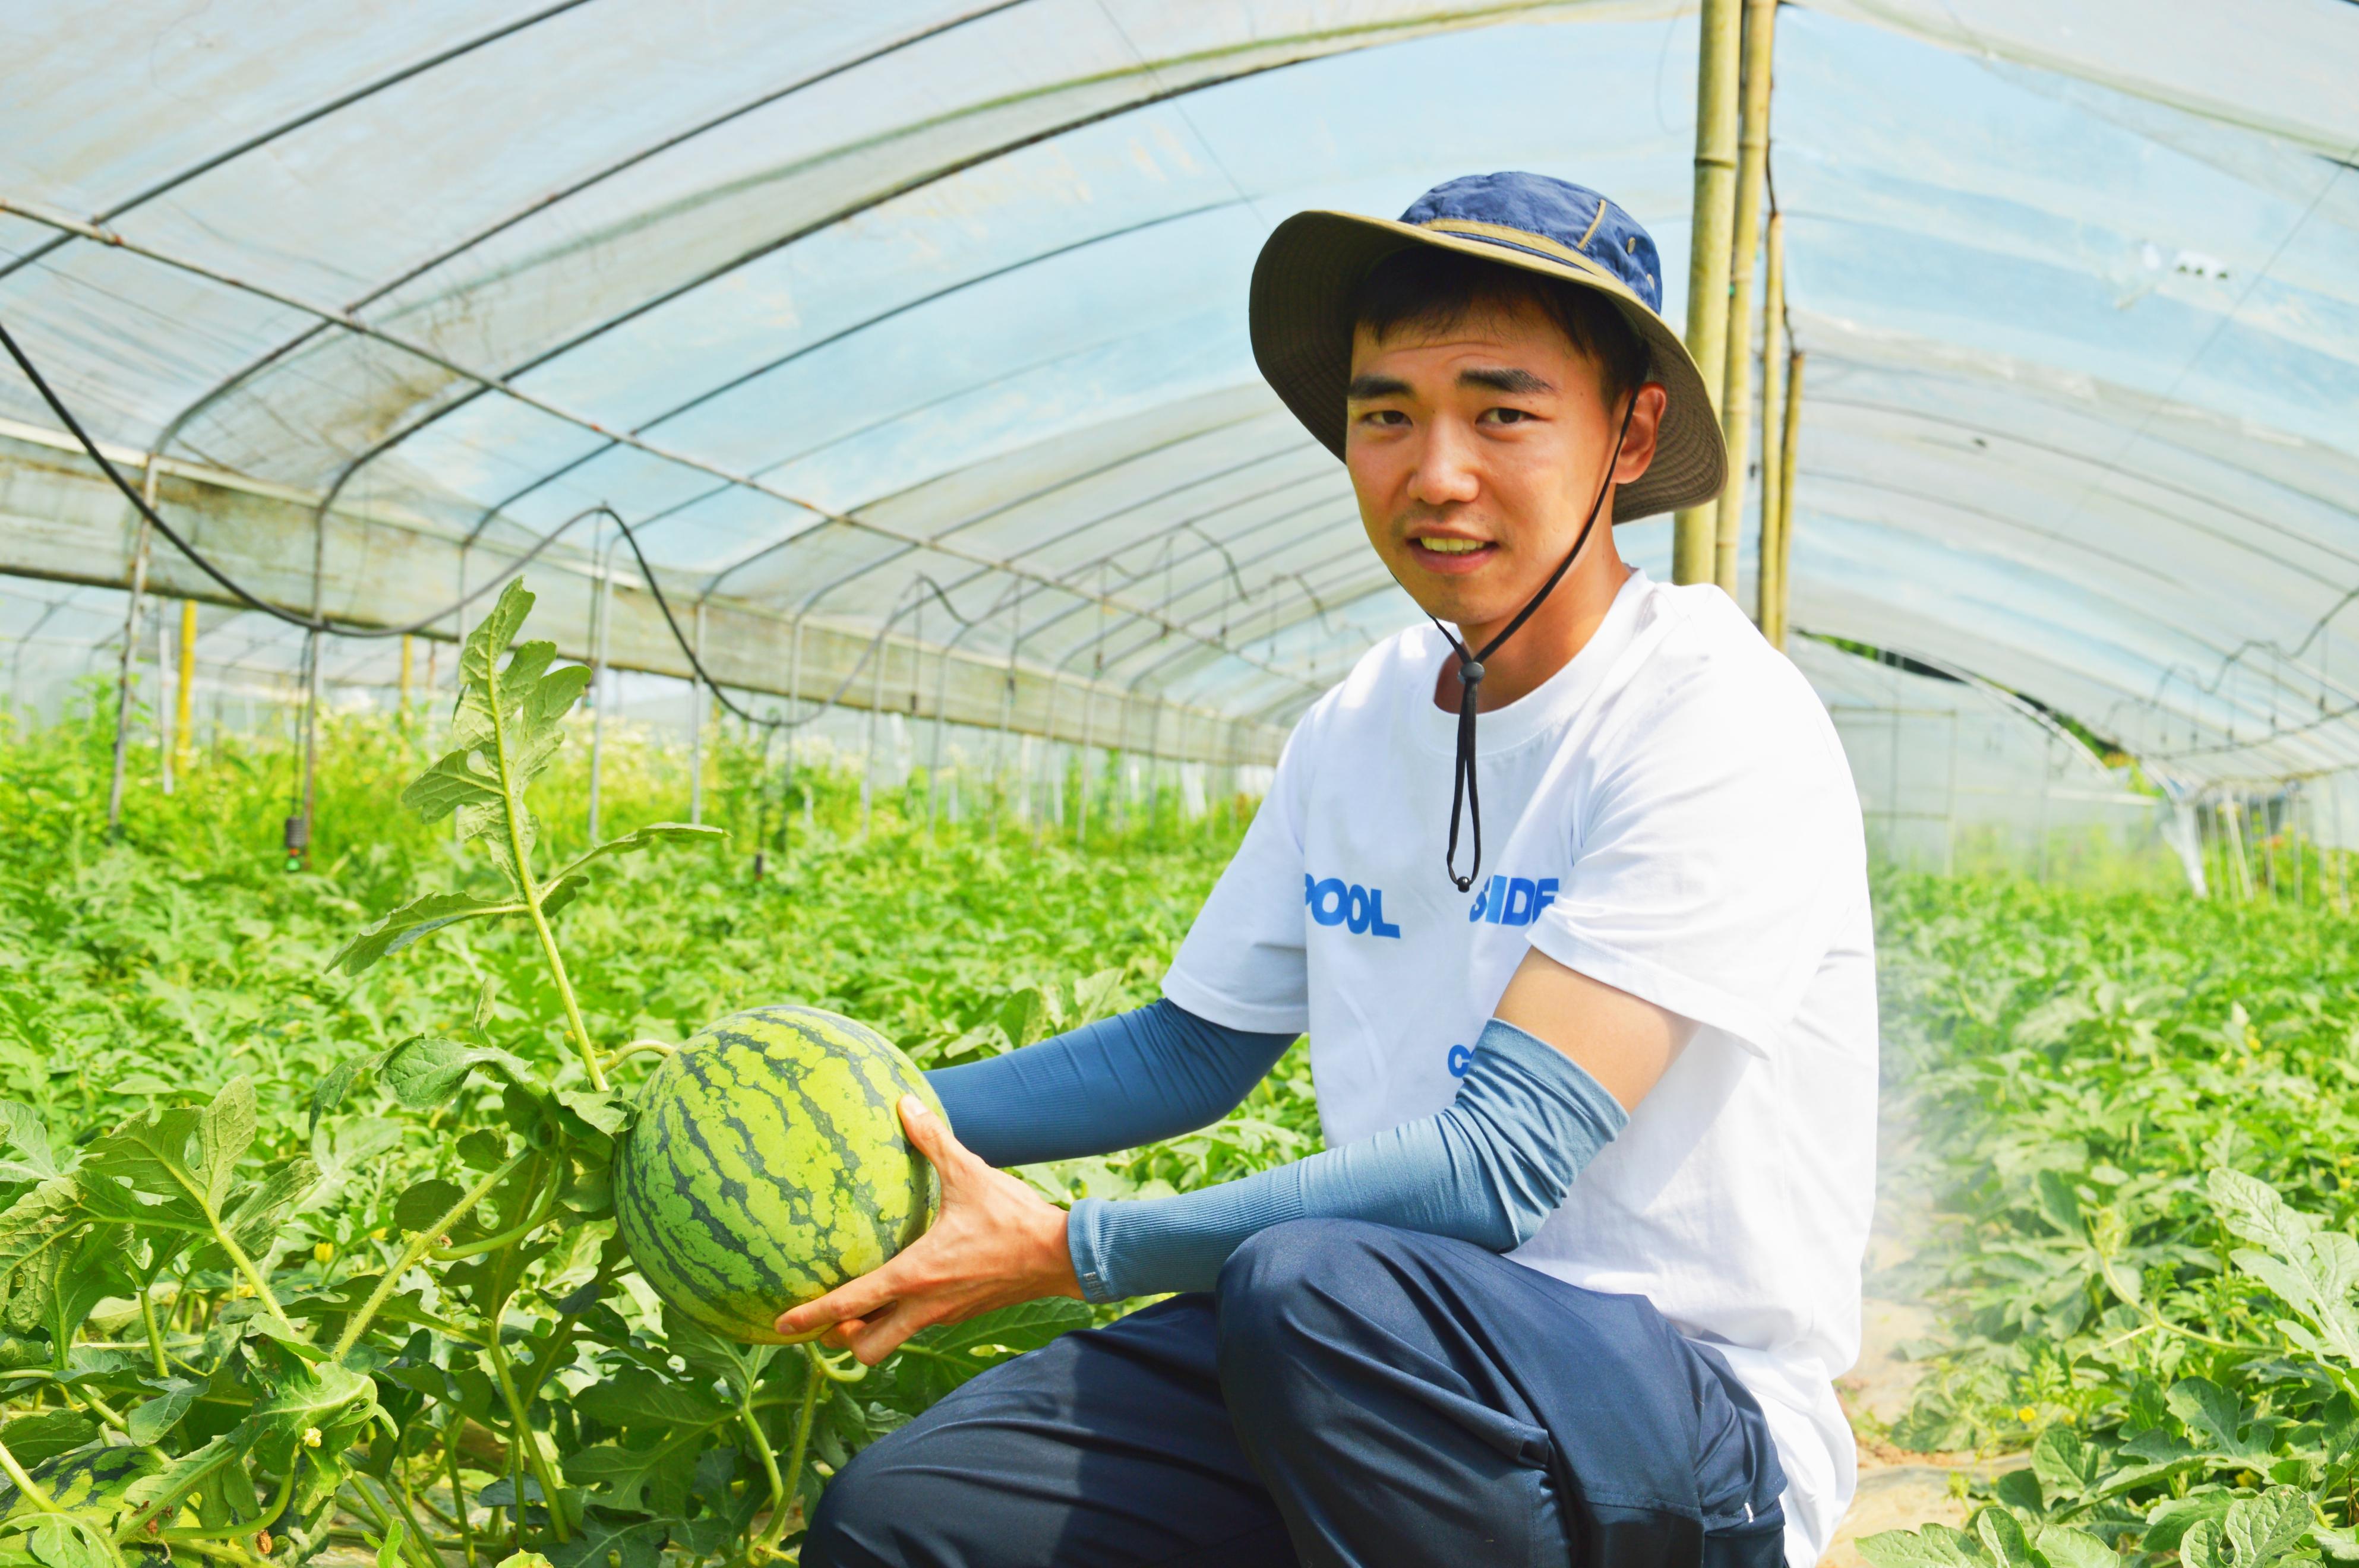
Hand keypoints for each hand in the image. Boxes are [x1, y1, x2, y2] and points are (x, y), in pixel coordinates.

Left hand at [775, 1095, 1081, 1362]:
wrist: (1061, 1256)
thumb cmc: (1013, 1218)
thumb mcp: (970, 1173)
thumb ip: (932, 1140)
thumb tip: (905, 1103)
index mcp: (915, 1275)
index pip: (851, 1304)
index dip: (812, 1316)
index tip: (782, 1325)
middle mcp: (924, 1305)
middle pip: (866, 1348)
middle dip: (839, 1339)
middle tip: (824, 1318)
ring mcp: (944, 1314)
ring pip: (893, 1341)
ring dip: (870, 1330)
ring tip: (856, 1306)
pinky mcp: (962, 1313)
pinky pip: (919, 1325)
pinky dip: (900, 1317)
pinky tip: (904, 1288)